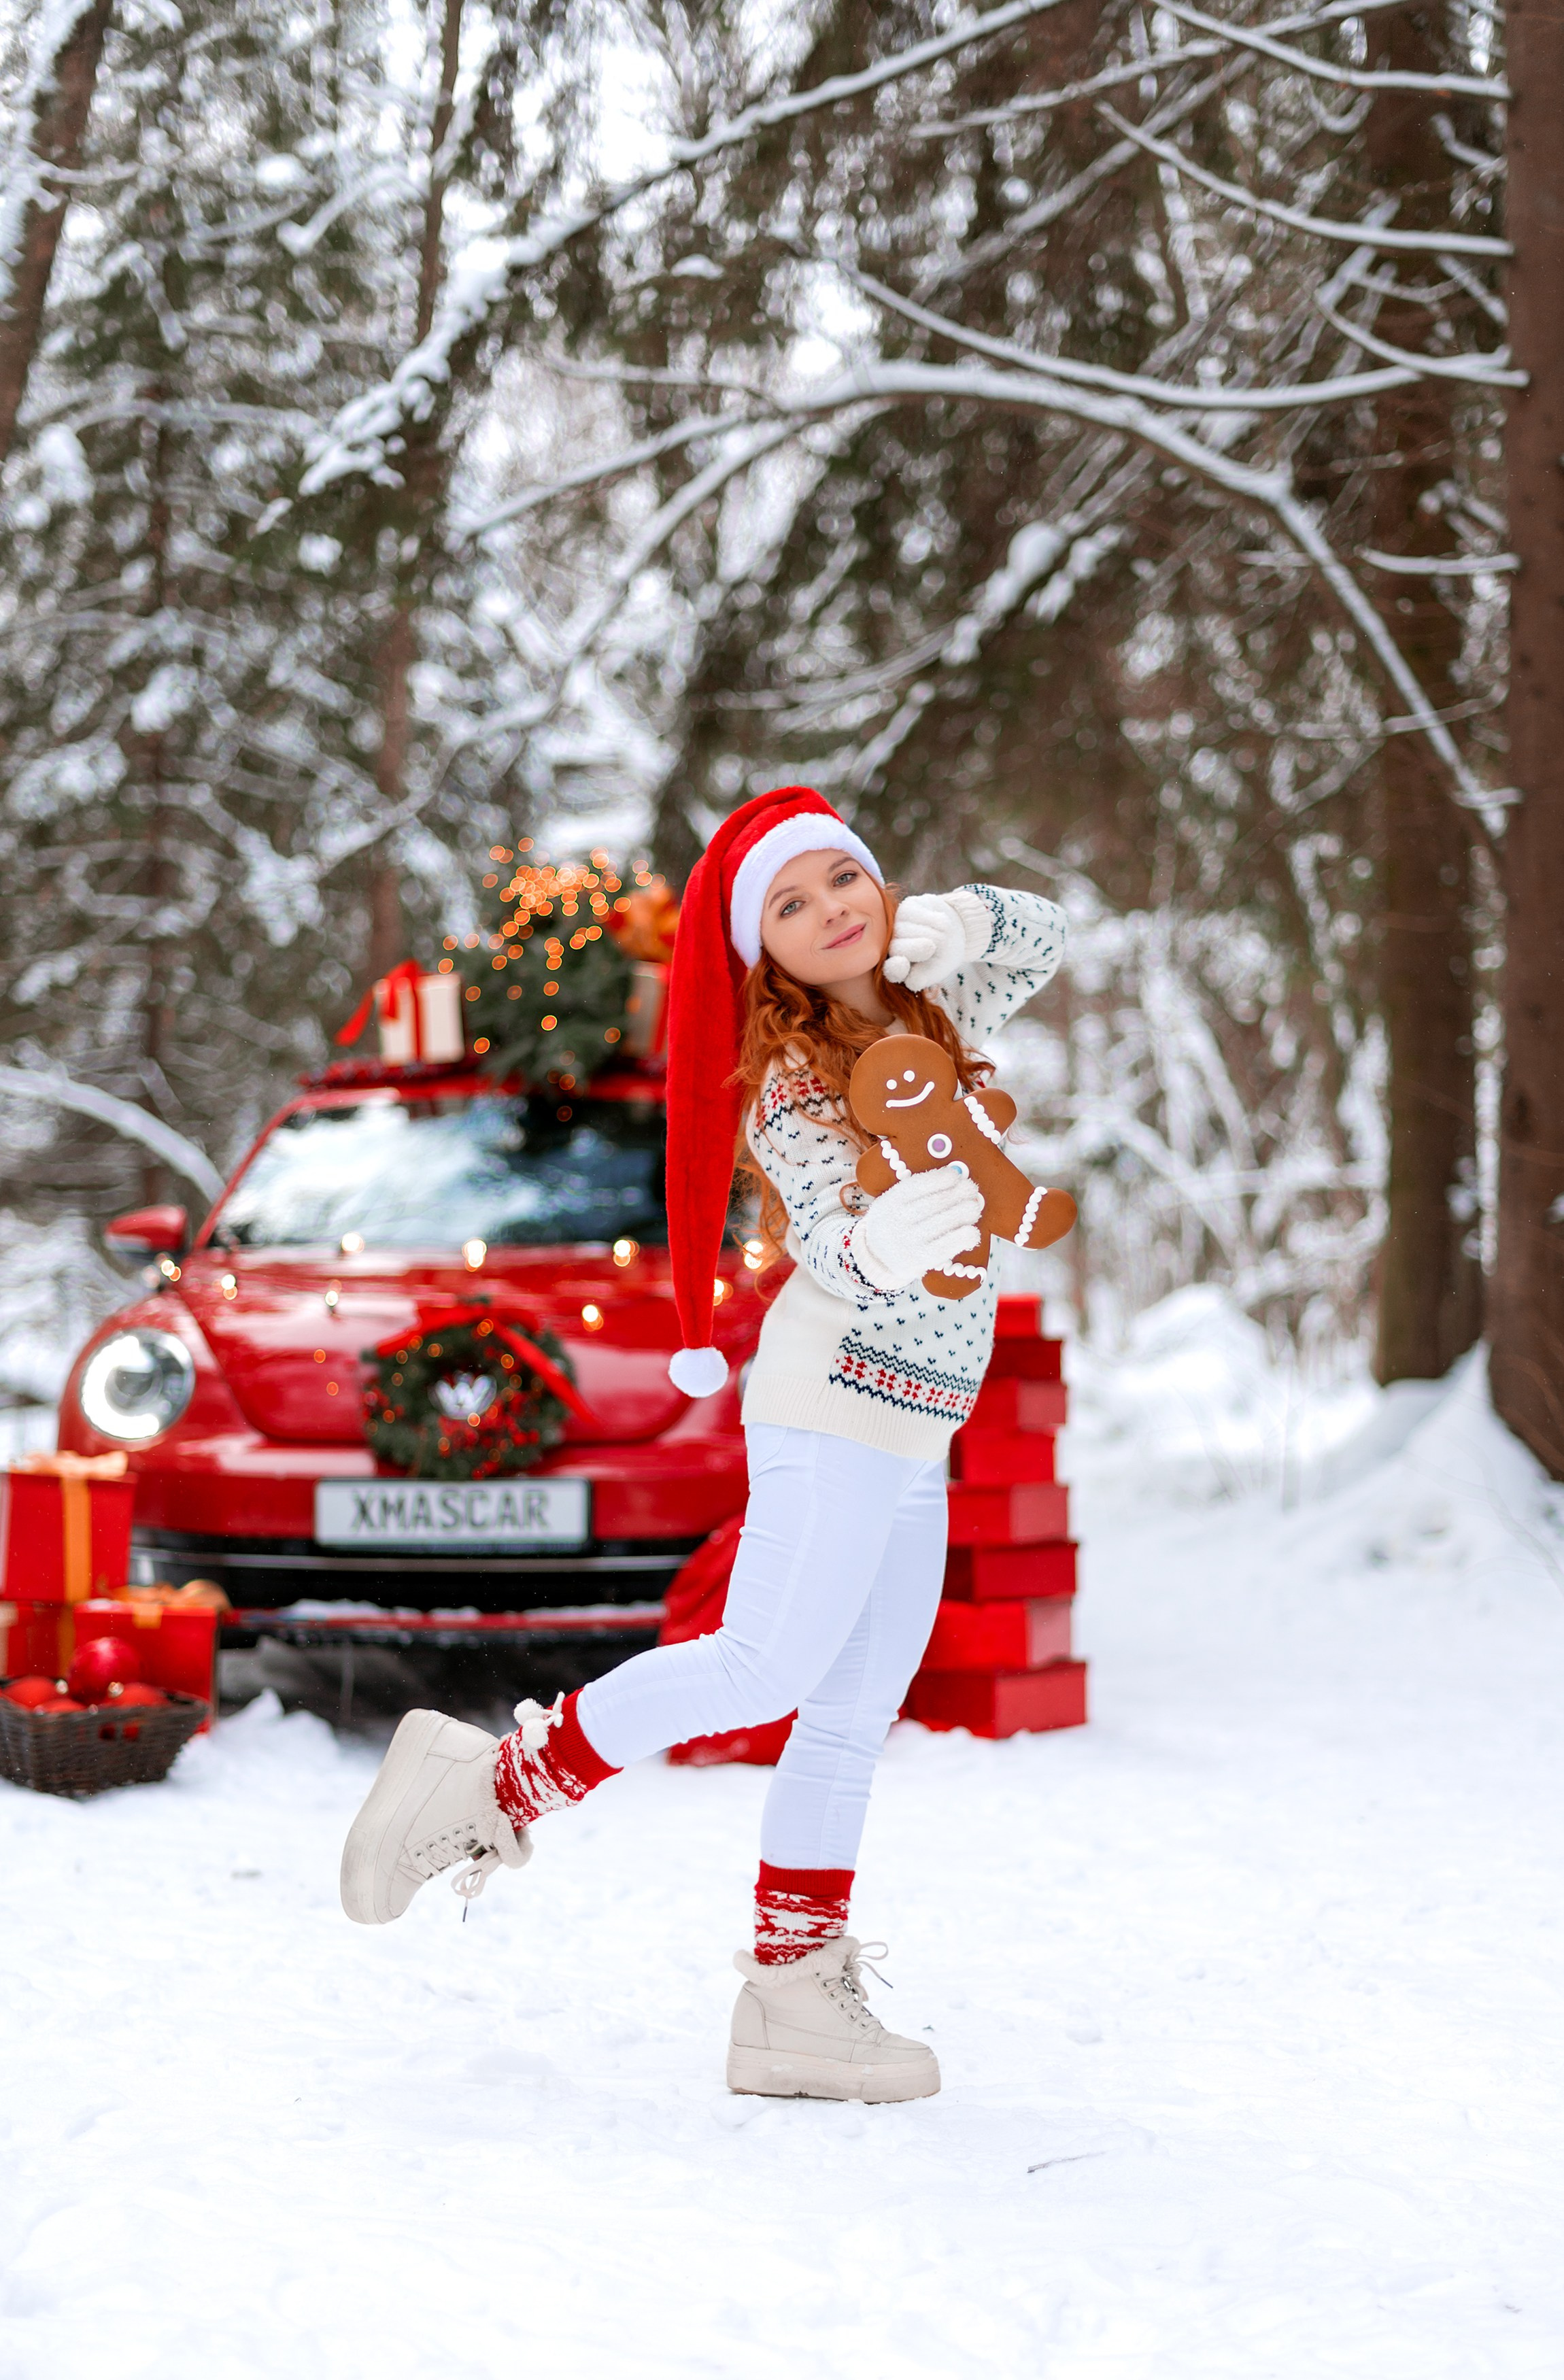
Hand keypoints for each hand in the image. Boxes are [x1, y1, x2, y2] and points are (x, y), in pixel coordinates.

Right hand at [853, 1165, 983, 1291]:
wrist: (874, 1258)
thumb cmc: (893, 1224)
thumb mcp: (892, 1203)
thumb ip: (916, 1192)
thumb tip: (954, 1178)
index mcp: (890, 1202)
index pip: (917, 1186)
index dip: (939, 1179)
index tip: (955, 1175)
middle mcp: (897, 1221)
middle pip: (933, 1203)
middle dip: (957, 1193)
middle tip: (971, 1189)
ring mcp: (908, 1242)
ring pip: (942, 1223)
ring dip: (964, 1213)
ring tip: (974, 1208)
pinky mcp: (919, 1260)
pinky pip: (945, 1247)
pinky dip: (962, 1238)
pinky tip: (972, 1232)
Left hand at [882, 893, 968, 990]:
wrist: (957, 928)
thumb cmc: (945, 953)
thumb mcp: (939, 968)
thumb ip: (924, 976)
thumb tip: (911, 982)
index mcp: (897, 967)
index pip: (892, 970)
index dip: (896, 968)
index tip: (902, 965)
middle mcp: (892, 945)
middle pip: (899, 948)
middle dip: (917, 948)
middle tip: (933, 948)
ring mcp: (897, 925)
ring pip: (912, 932)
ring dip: (934, 934)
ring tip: (941, 935)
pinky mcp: (907, 907)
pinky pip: (921, 916)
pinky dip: (936, 920)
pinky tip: (941, 922)